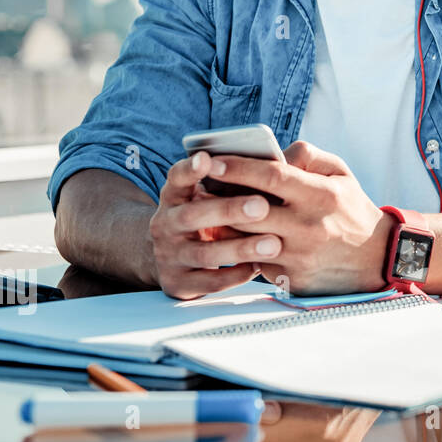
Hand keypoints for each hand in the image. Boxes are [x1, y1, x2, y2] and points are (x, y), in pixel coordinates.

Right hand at [149, 151, 284, 298]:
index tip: (207, 158)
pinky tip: (259, 268)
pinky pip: (208, 282)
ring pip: (203, 254)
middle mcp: (166, 224)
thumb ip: (229, 183)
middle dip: (228, 210)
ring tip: (274, 244)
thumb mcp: (206, 197)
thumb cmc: (205, 218)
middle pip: (192, 215)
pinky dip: (235, 275)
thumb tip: (276, 162)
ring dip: (240, 248)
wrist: (171, 259)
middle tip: (262, 205)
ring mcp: (169, 256)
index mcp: (174, 196)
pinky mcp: (178, 283)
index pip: (176, 178)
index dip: (190, 169)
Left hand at [210, 140, 391, 295]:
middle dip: (218, 197)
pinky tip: (232, 238)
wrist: (375, 259)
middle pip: (248, 210)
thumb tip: (273, 153)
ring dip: (222, 225)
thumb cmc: (351, 209)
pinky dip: (240, 249)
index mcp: (321, 195)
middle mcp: (308, 227)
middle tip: (197, 186)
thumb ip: (307, 155)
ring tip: (207, 211)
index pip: (272, 176)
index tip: (213, 161)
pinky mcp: (290, 278)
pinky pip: (254, 261)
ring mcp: (298, 256)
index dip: (238, 167)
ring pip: (244, 239)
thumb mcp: (340, 173)